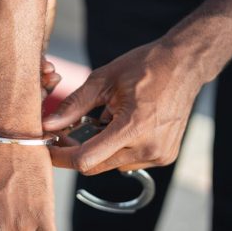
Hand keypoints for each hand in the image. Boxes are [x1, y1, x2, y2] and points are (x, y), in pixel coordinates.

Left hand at [43, 41, 200, 173]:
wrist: (183, 65)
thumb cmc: (144, 66)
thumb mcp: (103, 80)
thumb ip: (74, 105)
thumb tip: (48, 125)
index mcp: (132, 127)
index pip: (86, 159)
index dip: (61, 157)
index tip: (48, 148)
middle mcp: (148, 147)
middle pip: (96, 165)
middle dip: (77, 151)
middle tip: (68, 132)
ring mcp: (160, 155)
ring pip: (112, 165)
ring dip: (100, 149)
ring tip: (104, 121)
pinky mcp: (166, 156)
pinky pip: (130, 161)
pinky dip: (119, 148)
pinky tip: (124, 126)